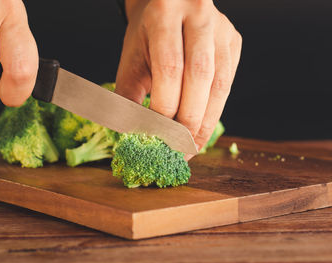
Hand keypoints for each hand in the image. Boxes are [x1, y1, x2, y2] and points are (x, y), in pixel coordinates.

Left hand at [116, 0, 241, 153]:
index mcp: (166, 12)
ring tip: (191, 147)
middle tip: (177, 149)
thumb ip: (129, 95)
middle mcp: (199, 15)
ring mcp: (221, 29)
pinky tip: (201, 127)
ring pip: (219, 83)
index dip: (165, 107)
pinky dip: (214, 110)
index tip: (156, 136)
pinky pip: (227, 84)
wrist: (168, 7)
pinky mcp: (233, 42)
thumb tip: (133, 134)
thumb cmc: (146, 36)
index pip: (170, 67)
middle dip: (189, 120)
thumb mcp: (131, 60)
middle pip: (200, 76)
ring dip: (205, 121)